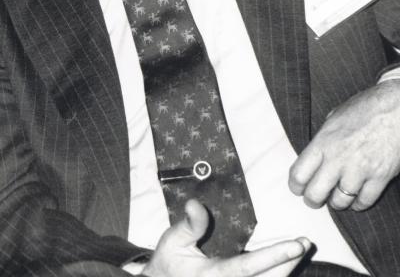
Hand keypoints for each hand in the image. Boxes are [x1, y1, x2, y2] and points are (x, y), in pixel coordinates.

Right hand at [143, 199, 308, 276]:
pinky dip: (275, 276)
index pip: (250, 266)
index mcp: (215, 276)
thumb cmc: (169, 264)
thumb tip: (196, 204)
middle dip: (290, 262)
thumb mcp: (173, 240)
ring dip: (286, 270)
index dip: (275, 256)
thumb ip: (190, 224)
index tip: (296, 245)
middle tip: (304, 243)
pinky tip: (284, 266)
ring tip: (298, 251)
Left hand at [289, 79, 399, 210]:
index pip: (299, 173)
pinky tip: (355, 201)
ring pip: (341, 201)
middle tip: (314, 200)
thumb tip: (316, 155)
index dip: (295, 185)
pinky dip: (359, 204)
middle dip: (312, 200)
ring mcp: (360, 170)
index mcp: (323, 143)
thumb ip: (323, 140)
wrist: (396, 109)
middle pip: (316, 193)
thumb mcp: (334, 119)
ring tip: (335, 200)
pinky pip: (365, 200)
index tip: (297, 188)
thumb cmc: (364, 109)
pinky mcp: (381, 177)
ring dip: (337, 203)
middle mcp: (338, 159)